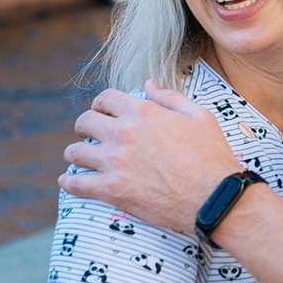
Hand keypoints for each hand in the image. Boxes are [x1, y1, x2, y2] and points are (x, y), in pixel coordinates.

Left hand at [62, 84, 244, 232]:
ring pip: (76, 152)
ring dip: (76, 153)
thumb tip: (149, 84)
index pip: (105, 99)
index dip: (101, 104)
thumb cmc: (212, 157)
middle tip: (88, 135)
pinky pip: (76, 184)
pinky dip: (69, 182)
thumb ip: (170, 97)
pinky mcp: (112, 191)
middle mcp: (124, 134)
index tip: (102, 112)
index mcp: (143, 112)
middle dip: (84, 127)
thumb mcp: (200, 116)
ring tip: (78, 157)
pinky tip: (68, 181)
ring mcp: (115, 163)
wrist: (215, 198)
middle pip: (85, 122)